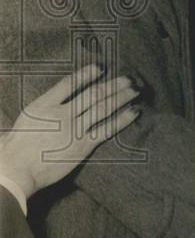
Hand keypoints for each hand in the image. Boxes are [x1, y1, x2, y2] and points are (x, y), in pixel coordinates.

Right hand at [0, 64, 140, 198]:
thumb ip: (47, 105)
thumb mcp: (28, 117)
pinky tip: (134, 111)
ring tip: (136, 90)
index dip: (87, 74)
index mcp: (44, 104)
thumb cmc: (17, 145)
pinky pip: (107, 129)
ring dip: (122, 97)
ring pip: (103, 107)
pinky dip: (123, 119)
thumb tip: (65, 96)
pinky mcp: (83, 145)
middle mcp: (62, 114)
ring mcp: (74, 129)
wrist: (16, 169)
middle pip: (93, 94)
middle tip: (129, 78)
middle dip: (114, 85)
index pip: (70, 83)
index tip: (100, 68)